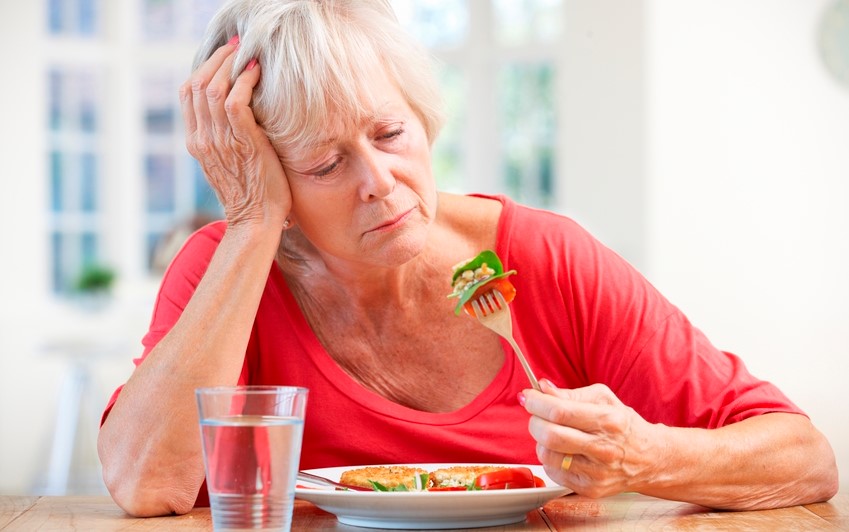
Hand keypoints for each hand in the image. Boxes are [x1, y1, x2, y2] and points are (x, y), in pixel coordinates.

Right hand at [179, 37, 291, 229]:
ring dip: (231, 65)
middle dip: (217, 59)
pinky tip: (256, 74)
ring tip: (247, 55)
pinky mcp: (243, 142)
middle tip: (235, 47)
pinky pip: (236, 101)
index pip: (187, 94)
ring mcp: (220, 140)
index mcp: (196, 142)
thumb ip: (223, 140)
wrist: (256, 222)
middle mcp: (203, 139)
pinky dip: (245, 82)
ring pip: (213, 88)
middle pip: (197, 84)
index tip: (222, 57)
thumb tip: (236, 115)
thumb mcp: (227, 164)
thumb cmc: (251, 195)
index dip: (202, 69)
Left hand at [520, 379, 658, 497]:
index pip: (560, 412)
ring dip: (540, 441)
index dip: (536, 402)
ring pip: (548, 455)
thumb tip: (542, 388)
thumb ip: (570, 394)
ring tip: (552, 434)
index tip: (528, 396)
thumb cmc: (624, 426)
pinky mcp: (589, 489)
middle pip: (550, 436)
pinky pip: (553, 472)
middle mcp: (603, 449)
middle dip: (534, 421)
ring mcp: (596, 472)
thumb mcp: (603, 399)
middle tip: (537, 415)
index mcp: (608, 421)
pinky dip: (550, 458)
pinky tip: (562, 451)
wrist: (650, 459)